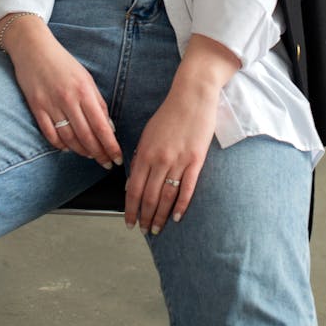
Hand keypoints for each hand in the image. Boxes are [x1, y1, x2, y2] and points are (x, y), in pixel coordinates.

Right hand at [0, 13, 122, 168]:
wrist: (34, 48)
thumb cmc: (63, 63)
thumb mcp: (86, 78)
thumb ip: (97, 102)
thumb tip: (108, 127)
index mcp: (84, 91)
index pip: (101, 126)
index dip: (110, 146)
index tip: (117, 158)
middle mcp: (68, 100)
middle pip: (86, 136)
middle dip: (99, 154)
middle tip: (106, 163)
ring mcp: (51, 105)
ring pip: (69, 139)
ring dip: (81, 151)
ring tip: (90, 156)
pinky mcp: (36, 108)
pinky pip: (50, 134)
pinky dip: (60, 145)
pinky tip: (68, 148)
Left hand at [125, 82, 217, 234]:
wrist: (192, 95)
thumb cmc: (170, 113)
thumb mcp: (148, 133)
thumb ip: (141, 157)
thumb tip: (134, 181)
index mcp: (145, 152)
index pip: (134, 188)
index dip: (130, 208)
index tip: (129, 221)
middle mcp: (160, 159)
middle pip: (149, 196)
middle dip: (144, 216)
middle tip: (143, 230)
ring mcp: (178, 160)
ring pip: (167, 196)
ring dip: (160, 216)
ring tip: (157, 228)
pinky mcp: (196, 160)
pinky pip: (187, 188)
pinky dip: (181, 205)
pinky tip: (177, 217)